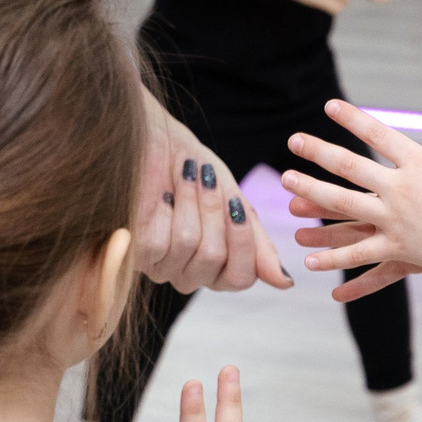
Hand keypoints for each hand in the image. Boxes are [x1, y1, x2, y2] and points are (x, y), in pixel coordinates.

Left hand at [137, 95, 292, 294]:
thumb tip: (286, 282)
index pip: (241, 279)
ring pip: (193, 248)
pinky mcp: (135, 253)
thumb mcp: (235, 202)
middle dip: (216, 211)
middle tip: (207, 179)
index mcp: (215, 268)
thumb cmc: (195, 170)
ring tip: (186, 177)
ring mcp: (159, 266)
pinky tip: (163, 191)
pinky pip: (164, 242)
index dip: (244, 241)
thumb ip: (257, 242)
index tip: (235, 203)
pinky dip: (171, 206)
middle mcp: (187, 275)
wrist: (155, 138)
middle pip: (217, 259)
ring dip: (194, 202)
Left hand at [286, 82, 421, 301]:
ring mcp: (396, 221)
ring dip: (314, 194)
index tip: (330, 106)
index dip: (354, 119)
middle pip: (351, 167)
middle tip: (293, 142)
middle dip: (319, 152)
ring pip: (345, 206)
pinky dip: (335, 259)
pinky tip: (309, 261)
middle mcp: (400, 190)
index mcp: (419, 164)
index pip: (379, 134)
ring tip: (287, 187)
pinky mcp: (399, 249)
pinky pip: (360, 254)